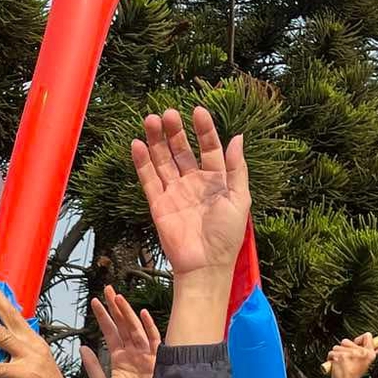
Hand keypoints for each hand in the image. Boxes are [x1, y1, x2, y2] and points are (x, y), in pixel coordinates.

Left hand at [79, 289, 160, 377]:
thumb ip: (92, 366)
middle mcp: (133, 355)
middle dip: (115, 307)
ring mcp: (145, 357)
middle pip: (123, 325)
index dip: (102, 317)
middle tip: (107, 289)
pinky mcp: (157, 362)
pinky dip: (149, 327)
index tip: (94, 302)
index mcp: (119, 360)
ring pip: (136, 329)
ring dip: (127, 313)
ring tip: (118, 298)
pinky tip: (142, 314)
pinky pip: (154, 341)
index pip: (110, 332)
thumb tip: (82, 347)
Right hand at [130, 106, 249, 297]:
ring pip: (163, 161)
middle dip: (174, 131)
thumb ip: (237, 168)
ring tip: (150, 120)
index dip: (204, 130)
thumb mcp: (240, 199)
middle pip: (181, 150)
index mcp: (216, 181)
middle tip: (167, 113)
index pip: (209, 148)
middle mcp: (193, 183)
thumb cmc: (226, 237)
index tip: (197, 111)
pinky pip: (148, 179)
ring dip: (156, 140)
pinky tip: (137, 144)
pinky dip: (142, 162)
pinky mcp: (158, 204)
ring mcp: (174, 193)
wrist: (205, 266)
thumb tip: (238, 137)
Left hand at [326, 335, 377, 377]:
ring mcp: (350, 354)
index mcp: (370, 354)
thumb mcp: (366, 364)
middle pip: (346, 340)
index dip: (359, 339)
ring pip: (337, 346)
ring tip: (341, 363)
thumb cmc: (354, 376)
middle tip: (346, 359)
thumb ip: (374, 353)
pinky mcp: (340, 356)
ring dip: (336, 354)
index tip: (356, 344)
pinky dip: (330, 358)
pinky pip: (331, 352)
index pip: (367, 336)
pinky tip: (335, 364)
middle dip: (343, 348)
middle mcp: (361, 353)